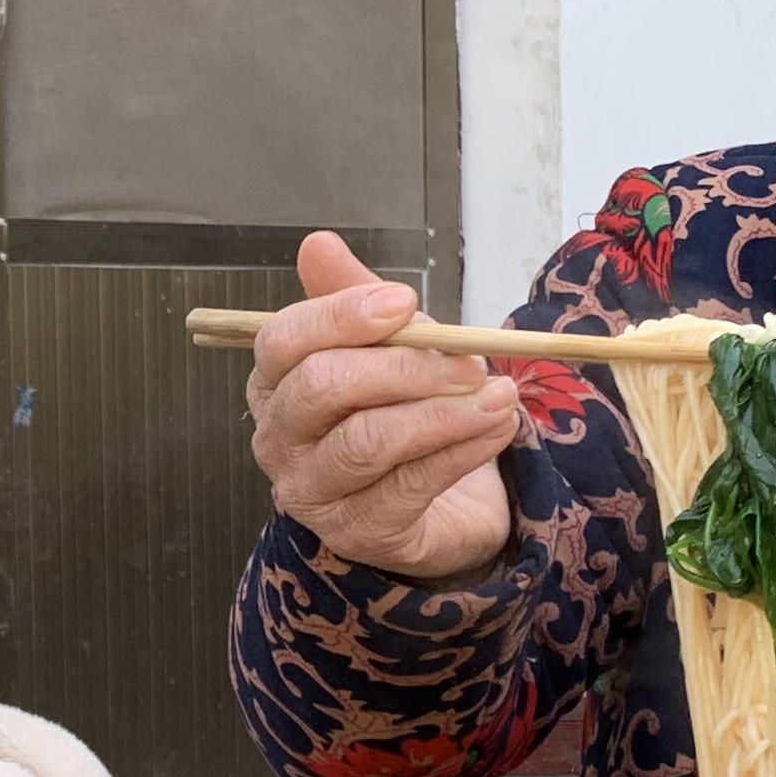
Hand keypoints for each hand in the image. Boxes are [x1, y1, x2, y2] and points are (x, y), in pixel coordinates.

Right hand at [247, 229, 523, 581]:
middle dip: (401, 366)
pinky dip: (463, 448)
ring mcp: (315, 493)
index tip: (404, 303)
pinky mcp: (361, 532)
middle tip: (467, 359)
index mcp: (275, 384)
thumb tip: (316, 244)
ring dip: (443, 412)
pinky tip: (497, 426)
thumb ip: (353, 296)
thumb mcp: (388, 345)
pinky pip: (411, 484)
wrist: (445, 500)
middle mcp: (280, 441)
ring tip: (500, 395)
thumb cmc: (405, 412)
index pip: (282, 341)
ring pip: (367, 441)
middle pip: (320, 388)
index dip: (341, 316)